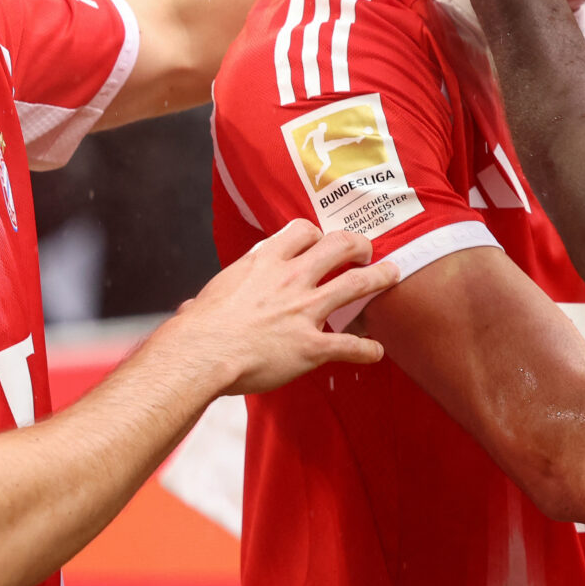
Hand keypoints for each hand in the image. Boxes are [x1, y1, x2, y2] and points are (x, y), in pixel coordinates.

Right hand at [174, 220, 395, 394]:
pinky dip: (367, 348)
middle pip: (339, 246)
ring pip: (357, 284)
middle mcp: (291, 279)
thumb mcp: (209, 295)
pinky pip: (350, 345)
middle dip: (359, 244)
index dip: (316, 234)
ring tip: (393, 274)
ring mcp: (305, 311)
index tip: (320, 241)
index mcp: (266, 263)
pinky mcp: (311, 346)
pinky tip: (376, 351)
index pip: (303, 231)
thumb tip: (191, 309)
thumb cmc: (198, 328)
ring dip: (380, 278)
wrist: (201, 354)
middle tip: (367, 249)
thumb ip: (215, 298)